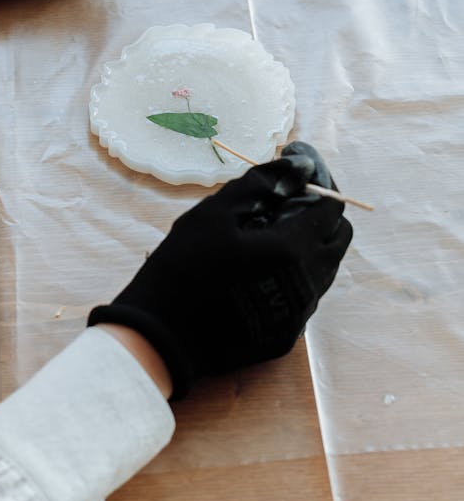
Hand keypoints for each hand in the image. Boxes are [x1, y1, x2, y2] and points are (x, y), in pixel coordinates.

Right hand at [87, 143, 352, 399]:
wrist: (162, 334)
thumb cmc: (184, 265)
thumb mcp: (216, 213)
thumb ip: (262, 184)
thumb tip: (301, 165)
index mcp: (293, 250)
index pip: (332, 208)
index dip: (318, 186)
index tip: (295, 176)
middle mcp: (308, 284)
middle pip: (338, 239)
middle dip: (320, 216)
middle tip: (285, 206)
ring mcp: (300, 314)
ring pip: (325, 269)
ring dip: (308, 247)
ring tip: (268, 237)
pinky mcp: (287, 336)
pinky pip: (305, 297)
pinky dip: (294, 276)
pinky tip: (259, 272)